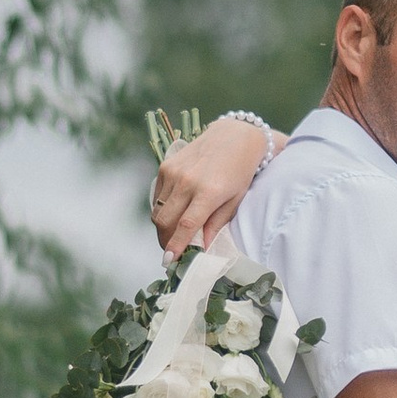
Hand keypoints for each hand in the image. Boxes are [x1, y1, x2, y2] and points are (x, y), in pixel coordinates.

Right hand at [151, 115, 276, 258]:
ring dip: (162, 227)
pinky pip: (156, 196)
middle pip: (165, 222)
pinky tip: (174, 211)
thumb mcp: (234, 200)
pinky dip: (161, 209)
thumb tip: (201, 248)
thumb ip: (216, 224)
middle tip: (173, 250)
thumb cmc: (239, 171)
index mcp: (208, 192)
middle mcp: (187, 181)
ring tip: (174, 233)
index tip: (170, 261)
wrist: (234, 136)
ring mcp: (174, 172)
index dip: (176, 246)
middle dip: (166, 241)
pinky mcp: (166, 166)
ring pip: (157, 211)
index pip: (185, 226)